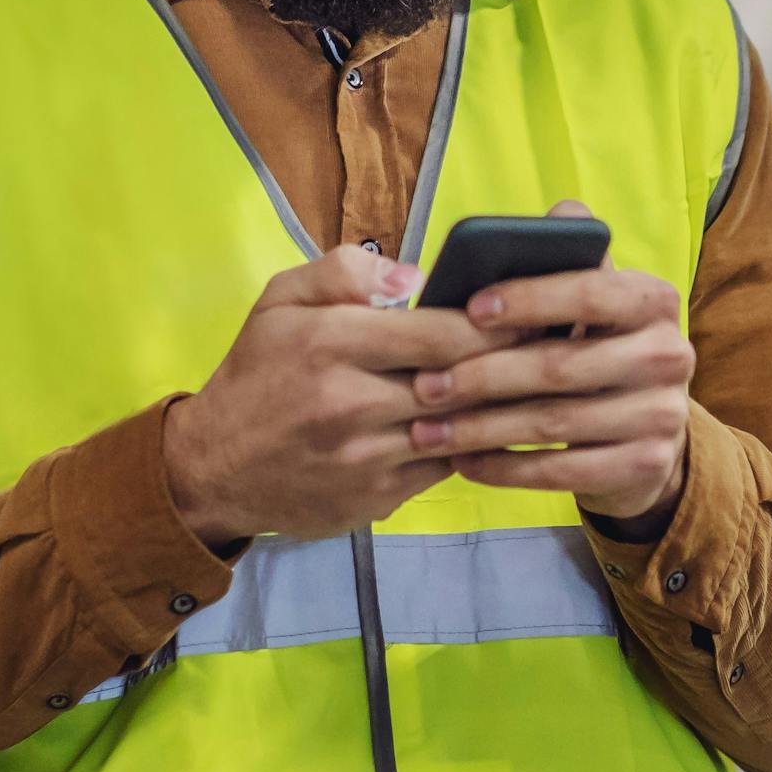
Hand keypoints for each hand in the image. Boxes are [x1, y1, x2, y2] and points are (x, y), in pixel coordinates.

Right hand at [162, 251, 505, 545]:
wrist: (215, 468)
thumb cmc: (257, 373)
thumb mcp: (280, 301)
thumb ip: (343, 272)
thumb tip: (415, 277)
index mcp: (330, 344)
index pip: (441, 332)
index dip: (498, 322)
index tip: (534, 309)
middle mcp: (350, 404)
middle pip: (461, 382)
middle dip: (513, 363)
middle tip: (555, 345)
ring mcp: (366, 458)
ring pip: (460, 430)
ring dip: (500, 409)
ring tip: (537, 385)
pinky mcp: (376, 499)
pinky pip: (443, 468)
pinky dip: (469, 446)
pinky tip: (491, 426)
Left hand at [398, 206, 693, 527]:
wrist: (646, 431)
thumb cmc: (594, 349)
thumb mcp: (592, 302)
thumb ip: (572, 259)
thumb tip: (559, 215)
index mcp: (654, 301)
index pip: (592, 292)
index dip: (530, 298)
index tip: (469, 308)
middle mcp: (668, 355)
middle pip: (562, 366)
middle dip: (483, 375)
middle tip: (423, 384)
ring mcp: (662, 416)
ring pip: (554, 423)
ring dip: (480, 427)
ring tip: (426, 429)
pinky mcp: (645, 467)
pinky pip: (561, 471)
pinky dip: (505, 468)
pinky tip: (464, 461)